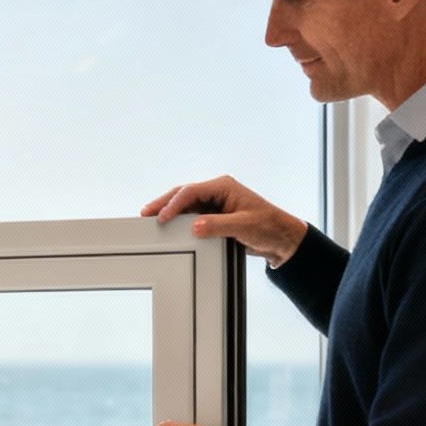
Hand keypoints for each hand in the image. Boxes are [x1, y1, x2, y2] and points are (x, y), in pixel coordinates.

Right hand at [140, 175, 307, 266]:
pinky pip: (191, 216)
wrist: (280, 239)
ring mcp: (214, 204)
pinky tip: (169, 227)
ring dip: (169, 211)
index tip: (163, 217)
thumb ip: (219, 226)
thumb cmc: (268, 226)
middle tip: (146, 213)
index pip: (192, 191)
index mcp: (224, 187)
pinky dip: (179, 221)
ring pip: (185, 205)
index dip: (174, 204)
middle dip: (164, 203)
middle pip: (184, 194)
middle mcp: (217, 192)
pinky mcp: (214, 216)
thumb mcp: (243, 226)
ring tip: (152, 219)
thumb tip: (195, 226)